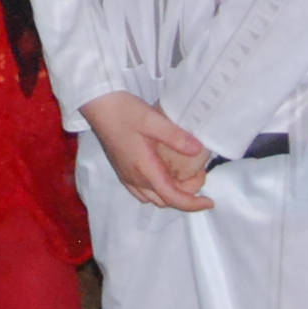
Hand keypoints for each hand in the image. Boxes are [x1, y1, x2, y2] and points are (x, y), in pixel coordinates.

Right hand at [80, 92, 211, 210]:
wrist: (97, 105)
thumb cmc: (123, 111)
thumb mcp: (152, 119)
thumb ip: (175, 137)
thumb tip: (198, 150)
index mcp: (145, 169)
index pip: (173, 197)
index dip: (193, 204)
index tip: (210, 202)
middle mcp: (135, 178)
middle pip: (164, 200)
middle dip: (185, 196)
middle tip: (198, 176)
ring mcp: (126, 175)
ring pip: (152, 197)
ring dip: (170, 194)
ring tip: (183, 177)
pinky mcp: (121, 169)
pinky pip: (140, 191)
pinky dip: (156, 190)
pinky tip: (162, 174)